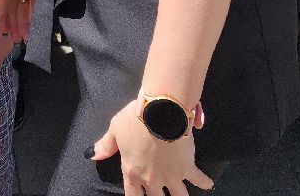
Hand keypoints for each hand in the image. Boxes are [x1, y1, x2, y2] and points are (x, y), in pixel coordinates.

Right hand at [0, 0, 35, 42]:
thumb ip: (0, 2)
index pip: (3, 8)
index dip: (4, 20)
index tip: (4, 33)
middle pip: (14, 11)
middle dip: (14, 25)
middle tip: (17, 40)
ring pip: (24, 10)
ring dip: (24, 23)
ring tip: (26, 37)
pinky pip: (34, 5)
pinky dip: (33, 15)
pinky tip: (33, 25)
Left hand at [91, 98, 211, 195]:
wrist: (161, 112)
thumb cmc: (135, 118)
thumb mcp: (115, 129)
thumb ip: (105, 145)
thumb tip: (91, 155)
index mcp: (132, 171)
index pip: (132, 195)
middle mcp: (152, 179)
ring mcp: (171, 175)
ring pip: (178, 195)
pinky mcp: (188, 167)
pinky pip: (199, 179)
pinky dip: (205, 182)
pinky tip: (208, 184)